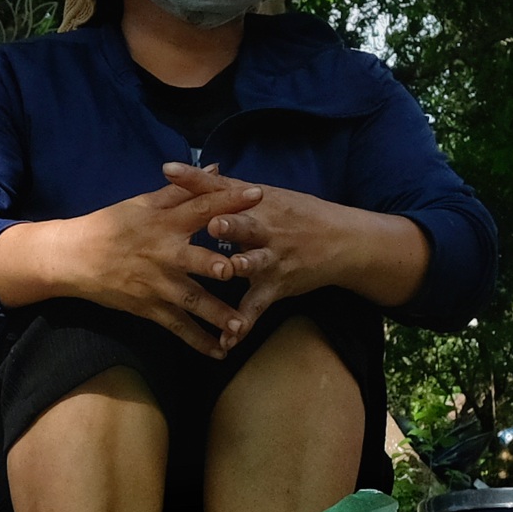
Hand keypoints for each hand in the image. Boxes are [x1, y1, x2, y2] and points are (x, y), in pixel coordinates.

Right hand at [0, 170, 262, 354]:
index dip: (228, 201)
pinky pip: (178, 327)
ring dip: (217, 314)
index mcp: (165, 223)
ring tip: (241, 325)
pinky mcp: (149, 308)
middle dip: (218, 266)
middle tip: (243, 271)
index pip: (201, 209)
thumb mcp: (143, 203)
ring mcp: (158, 284)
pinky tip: (221, 351)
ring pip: (192, 301)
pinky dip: (199, 341)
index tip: (258, 196)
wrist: (74, 259)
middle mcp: (164, 254)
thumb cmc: (112, 225)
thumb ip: (182, 190)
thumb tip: (215, 169)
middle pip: (197, 260)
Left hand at [161, 162, 429, 340]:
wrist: (341, 242)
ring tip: (229, 271)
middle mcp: (264, 229)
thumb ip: (217, 187)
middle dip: (230, 226)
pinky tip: (227, 341)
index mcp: (254, 203)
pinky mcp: (275, 287)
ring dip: (241, 266)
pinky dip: (242, 326)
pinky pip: (256, 308)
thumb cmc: (294, 213)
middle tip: (215, 225)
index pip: (221, 189)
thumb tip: (171, 170)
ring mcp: (270, 259)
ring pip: (253, 264)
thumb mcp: (261, 195)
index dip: (197, 180)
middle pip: (244, 226)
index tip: (170, 171)